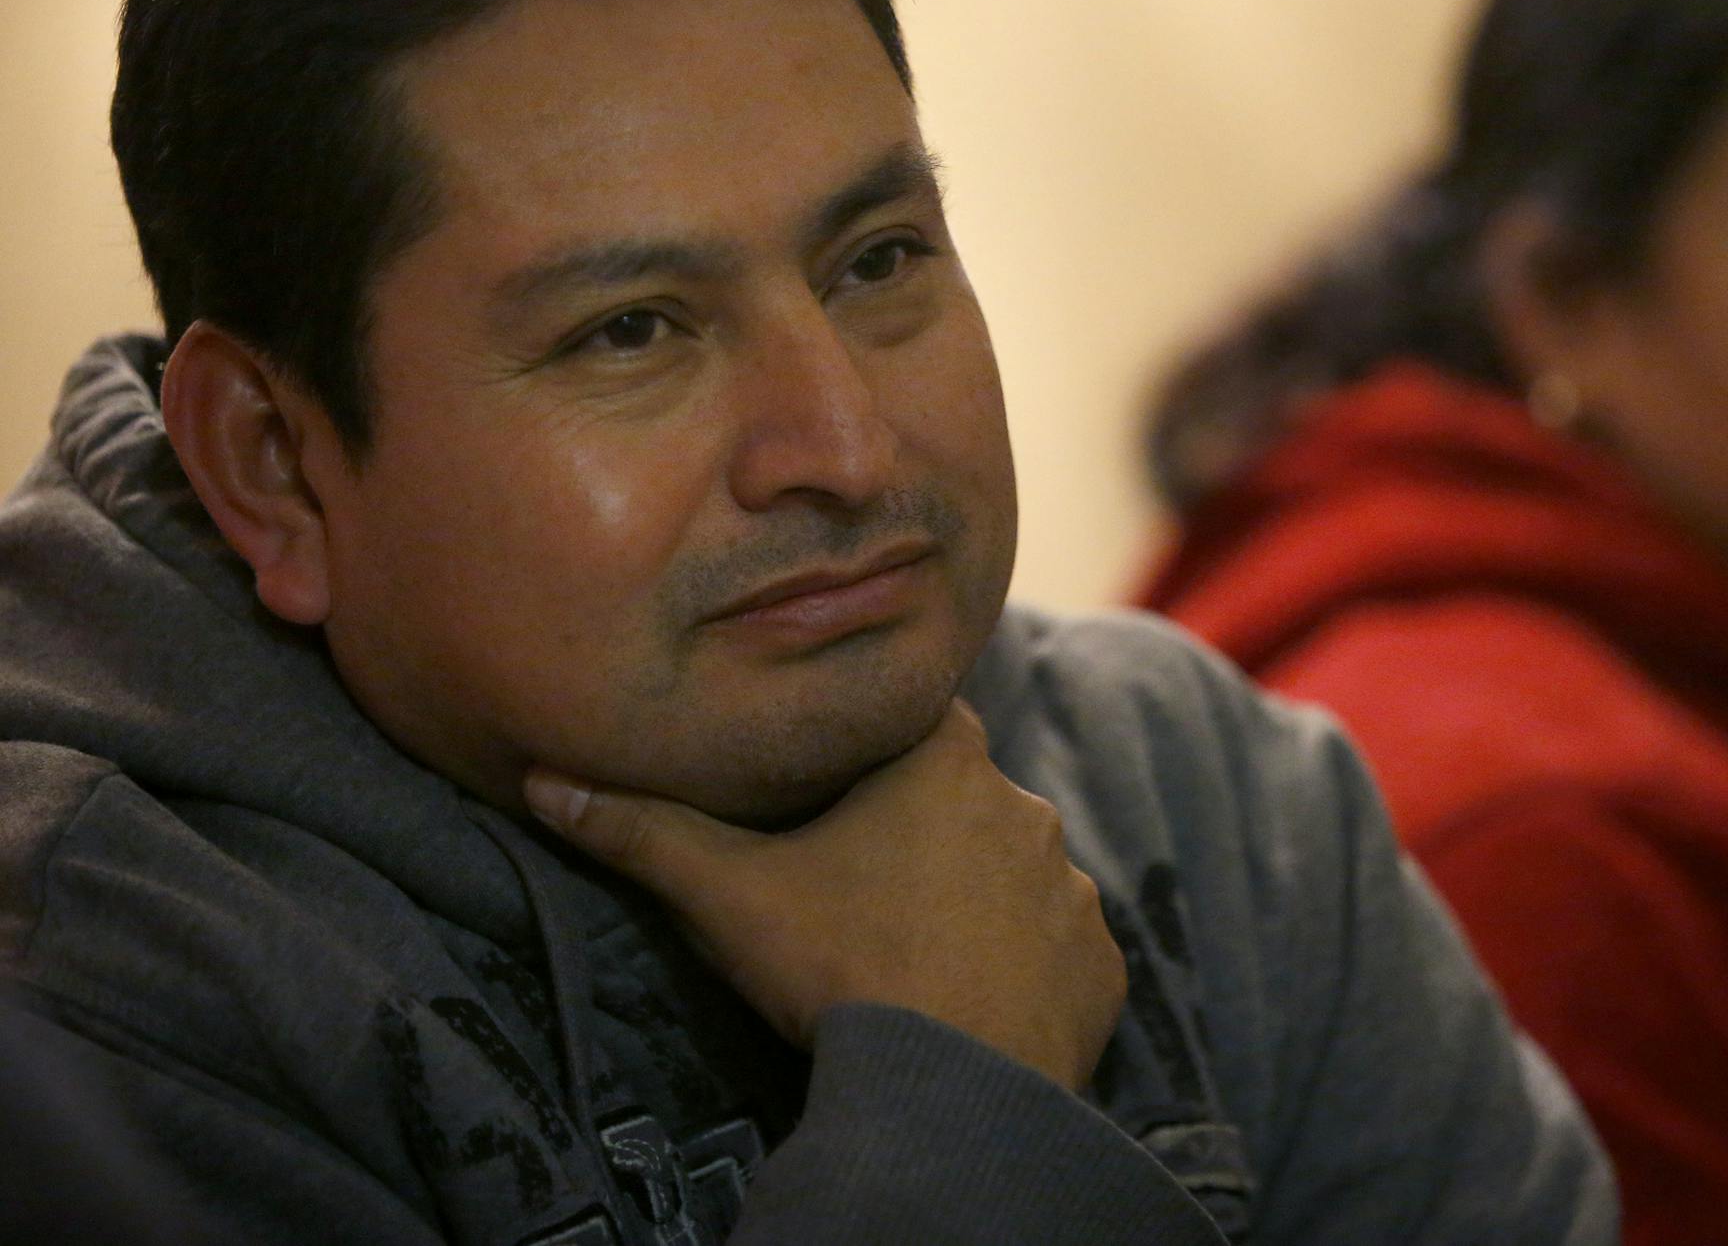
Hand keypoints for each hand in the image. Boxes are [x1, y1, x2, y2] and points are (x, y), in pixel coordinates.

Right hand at [523, 701, 1126, 1091]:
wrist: (950, 1084)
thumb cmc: (839, 967)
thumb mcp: (727, 895)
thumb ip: (641, 833)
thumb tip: (543, 782)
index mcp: (946, 762)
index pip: (911, 725)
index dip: (871, 760)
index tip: (837, 803)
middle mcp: (1025, 807)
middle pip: (963, 802)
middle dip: (922, 838)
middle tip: (863, 897)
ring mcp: (1074, 888)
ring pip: (1014, 876)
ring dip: (977, 904)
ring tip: (915, 958)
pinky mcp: (1102, 965)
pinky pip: (1059, 950)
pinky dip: (1024, 968)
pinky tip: (974, 1002)